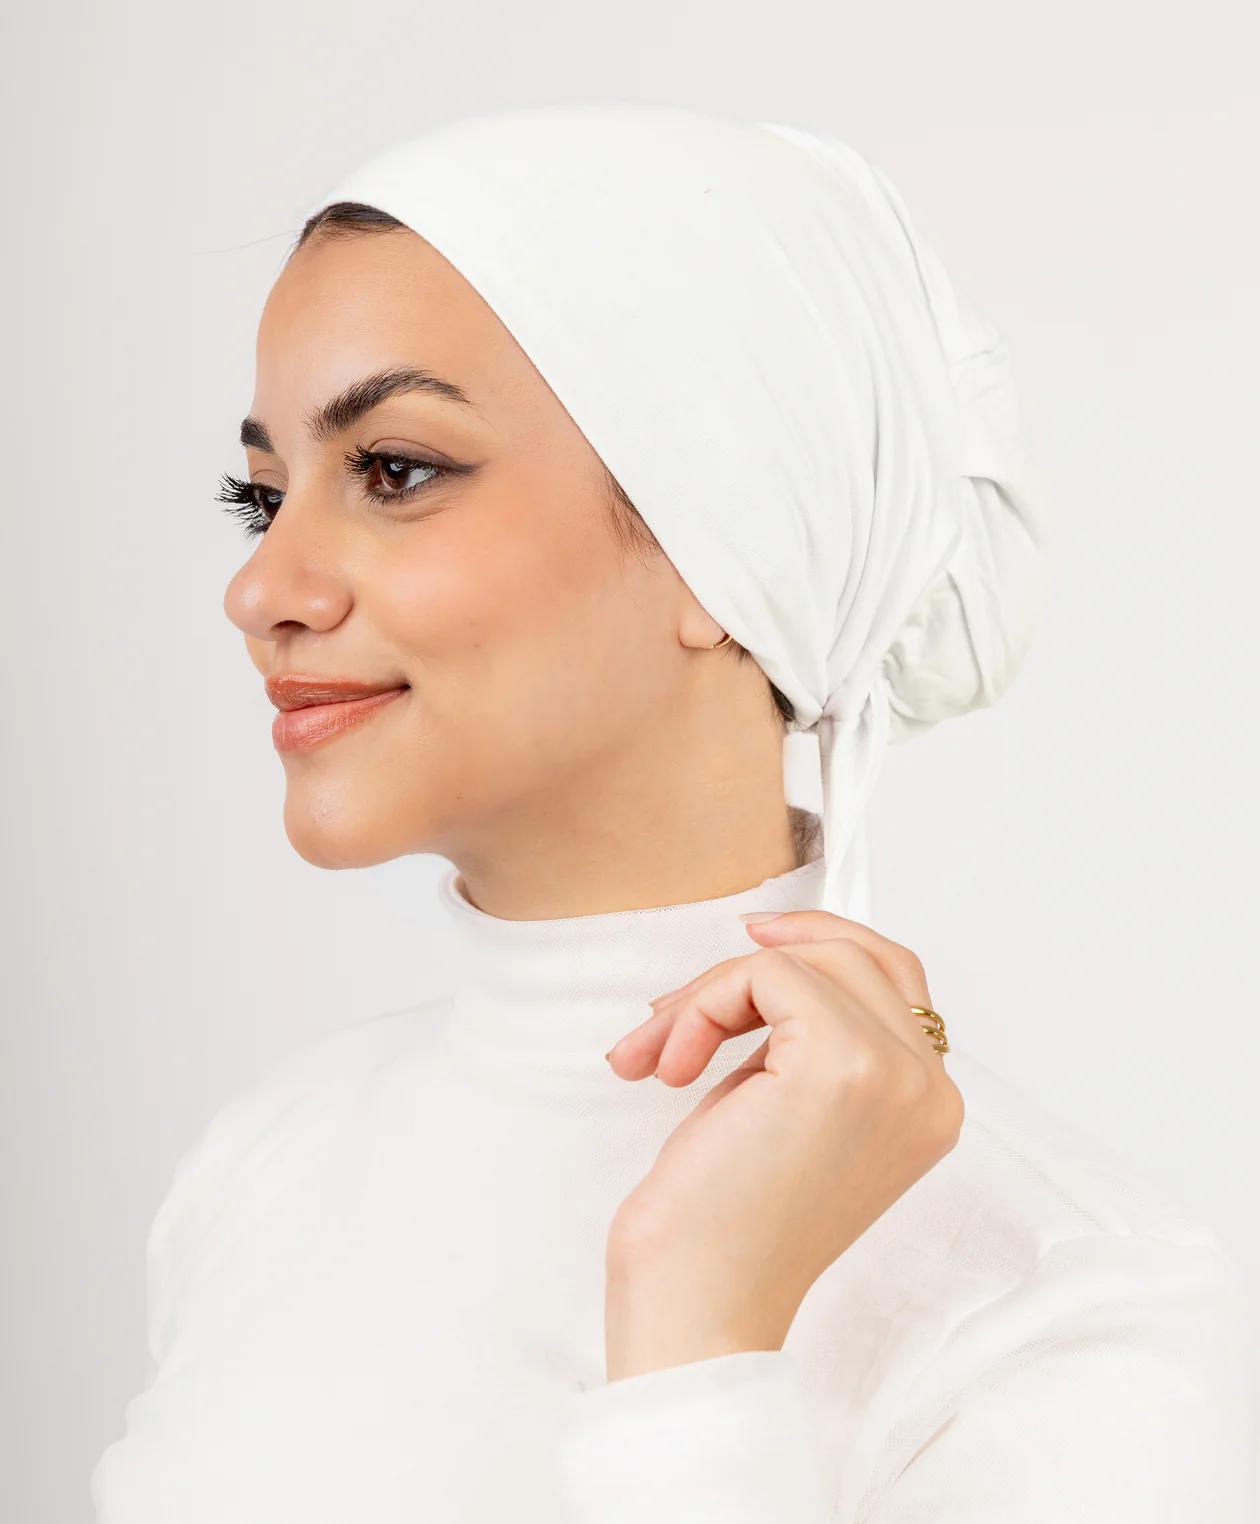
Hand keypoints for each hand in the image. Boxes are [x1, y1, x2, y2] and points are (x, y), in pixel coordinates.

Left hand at [602, 908, 963, 1381]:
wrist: (699, 1310)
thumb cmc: (723, 1226)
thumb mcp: (783, 1108)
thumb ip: (807, 1038)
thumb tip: (771, 951)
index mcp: (928, 1104)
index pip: (895, 976)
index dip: (819, 942)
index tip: (750, 939)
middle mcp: (929, 1089)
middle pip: (854, 954)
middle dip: (746, 972)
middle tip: (671, 1020)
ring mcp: (894, 1075)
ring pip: (807, 959)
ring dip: (713, 994)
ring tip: (661, 1056)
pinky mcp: (840, 1066)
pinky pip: (767, 975)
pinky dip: (703, 1005)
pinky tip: (669, 1068)